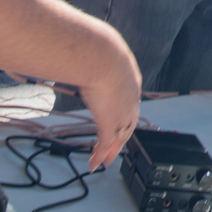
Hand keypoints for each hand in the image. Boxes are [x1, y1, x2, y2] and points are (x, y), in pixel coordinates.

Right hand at [76, 43, 142, 171]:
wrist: (101, 56)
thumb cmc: (99, 48)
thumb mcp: (101, 52)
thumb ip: (94, 56)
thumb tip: (81, 48)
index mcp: (130, 81)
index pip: (130, 101)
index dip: (126, 112)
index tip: (123, 119)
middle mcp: (130, 99)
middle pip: (129, 124)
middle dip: (122, 138)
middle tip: (117, 147)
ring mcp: (121, 112)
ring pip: (119, 137)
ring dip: (112, 150)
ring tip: (106, 160)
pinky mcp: (109, 122)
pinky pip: (104, 144)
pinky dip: (99, 155)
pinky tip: (94, 164)